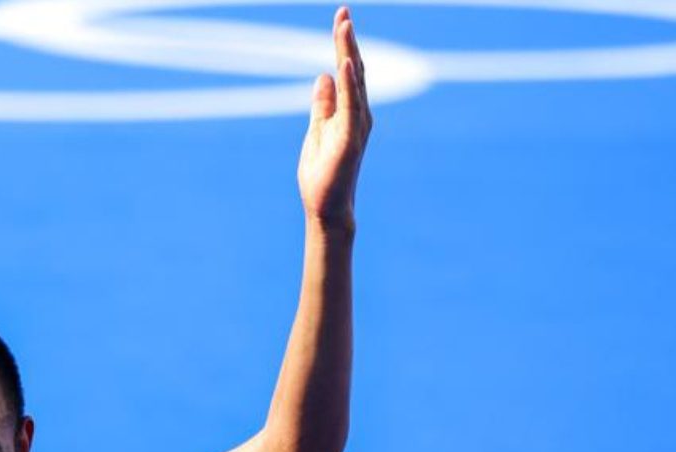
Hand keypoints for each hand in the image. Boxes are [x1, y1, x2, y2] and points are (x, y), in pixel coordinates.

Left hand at [298, 7, 371, 228]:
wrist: (325, 208)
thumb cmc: (322, 175)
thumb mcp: (316, 132)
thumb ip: (322, 105)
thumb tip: (323, 76)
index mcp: (349, 112)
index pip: (347, 71)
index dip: (343, 44)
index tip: (341, 17)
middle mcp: (359, 114)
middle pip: (355, 69)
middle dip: (347, 40)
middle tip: (343, 11)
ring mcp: (357, 125)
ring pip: (356, 82)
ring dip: (349, 53)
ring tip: (344, 26)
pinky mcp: (351, 139)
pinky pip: (350, 106)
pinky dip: (349, 84)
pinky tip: (344, 63)